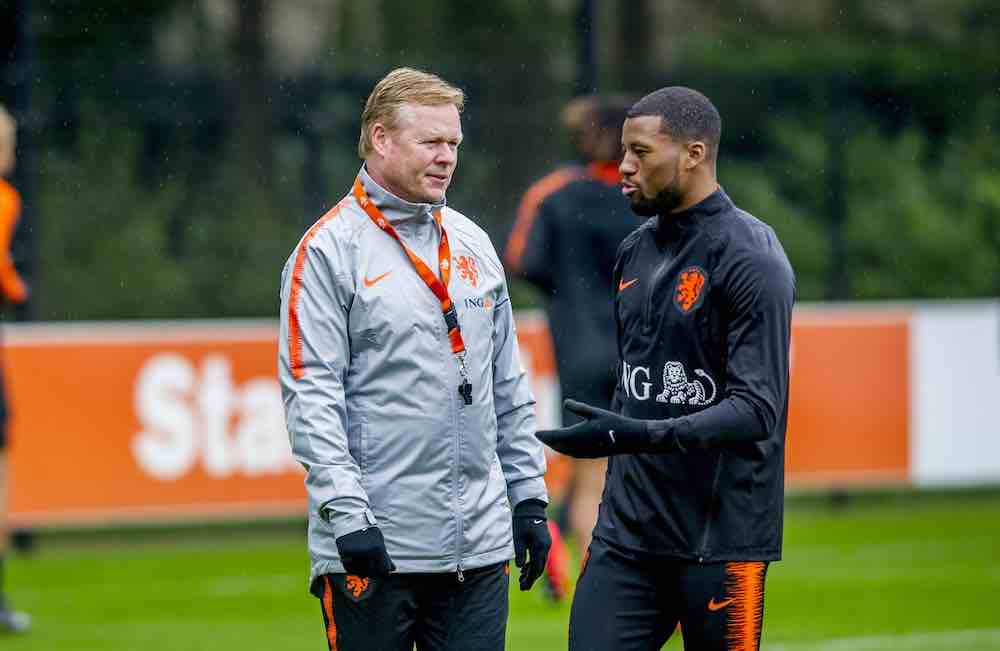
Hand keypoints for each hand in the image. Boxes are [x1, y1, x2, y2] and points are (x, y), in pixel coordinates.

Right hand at [335, 527, 395, 578]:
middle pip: (372, 572)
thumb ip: (385, 557)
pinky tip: (356, 563)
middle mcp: (367, 553)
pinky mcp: (344, 554)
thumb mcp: (379, 541)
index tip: (383, 573)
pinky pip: (350, 568)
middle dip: (374, 573)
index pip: (384, 569)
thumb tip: (393, 569)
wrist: (350, 520)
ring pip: (361, 572)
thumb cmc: (367, 530)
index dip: (384, 573)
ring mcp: (355, 554)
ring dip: (363, 571)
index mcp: (378, 549)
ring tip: (364, 563)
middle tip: (374, 569)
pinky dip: (353, 569)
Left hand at [512, 499, 550, 590]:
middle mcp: (546, 547)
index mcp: (541, 546)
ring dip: (532, 572)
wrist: (530, 508)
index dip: (530, 578)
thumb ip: (520, 552)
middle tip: (522, 587)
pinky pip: (539, 557)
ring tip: (522, 579)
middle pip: (540, 567)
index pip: (537, 567)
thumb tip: (521, 567)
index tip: (523, 586)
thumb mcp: (518, 537)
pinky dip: (533, 564)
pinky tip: (525, 569)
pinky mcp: (543, 542)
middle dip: (531, 578)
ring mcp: (546, 545)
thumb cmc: (522, 521)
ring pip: (540, 563)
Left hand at [535, 399, 653, 457]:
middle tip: (539, 436)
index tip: (536, 432)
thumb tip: (565, 402)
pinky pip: (573, 454)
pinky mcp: (591, 455)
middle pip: (558, 445)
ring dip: (556, 446)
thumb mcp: (595, 413)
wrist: (630, 439)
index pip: (556, 436)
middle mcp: (580, 446)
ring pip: (565, 451)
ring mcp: (586, 453)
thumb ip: (579, 408)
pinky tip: (565, 447)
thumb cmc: (614, 423)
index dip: (545, 435)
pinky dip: (565, 450)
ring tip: (549, 441)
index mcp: (579, 435)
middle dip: (548, 441)